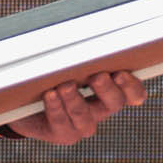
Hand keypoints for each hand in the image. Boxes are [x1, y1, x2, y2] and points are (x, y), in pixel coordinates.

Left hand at [12, 63, 144, 146]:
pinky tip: (49, 95)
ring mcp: (82, 125)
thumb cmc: (54, 76)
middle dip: (107, 89)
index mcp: (110, 92)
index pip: (134, 94)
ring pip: (85, 117)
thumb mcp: (69, 61)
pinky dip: (56, 108)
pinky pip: (61, 123)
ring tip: (65, 86)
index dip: (133, 87)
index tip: (121, 73)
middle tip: (98, 76)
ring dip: (76, 100)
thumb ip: (81, 51)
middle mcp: (100, 110)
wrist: (28, 103)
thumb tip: (82, 28)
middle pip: (115, 103)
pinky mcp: (62, 134)